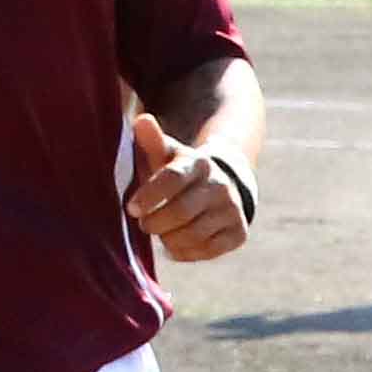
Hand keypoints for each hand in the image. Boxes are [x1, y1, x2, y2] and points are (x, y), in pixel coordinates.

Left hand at [121, 107, 247, 262]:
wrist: (225, 184)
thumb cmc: (182, 172)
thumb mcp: (167, 154)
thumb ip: (152, 141)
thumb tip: (141, 120)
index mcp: (199, 163)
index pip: (172, 178)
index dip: (150, 196)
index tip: (132, 209)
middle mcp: (220, 185)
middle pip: (180, 212)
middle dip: (155, 223)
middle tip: (145, 224)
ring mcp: (232, 210)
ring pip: (191, 235)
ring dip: (168, 238)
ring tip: (163, 231)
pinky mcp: (239, 232)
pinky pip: (204, 251)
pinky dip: (185, 251)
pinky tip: (180, 242)